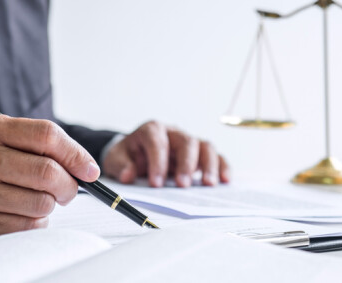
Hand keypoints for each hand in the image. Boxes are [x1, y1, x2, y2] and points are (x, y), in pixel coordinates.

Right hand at [0, 115, 99, 238]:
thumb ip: (33, 141)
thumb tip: (83, 165)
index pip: (47, 135)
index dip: (77, 154)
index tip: (90, 169)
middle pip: (49, 173)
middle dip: (70, 186)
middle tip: (68, 189)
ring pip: (41, 203)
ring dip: (51, 205)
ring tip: (39, 199)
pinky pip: (27, 225)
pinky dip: (36, 221)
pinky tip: (22, 211)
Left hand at [102, 121, 229, 187]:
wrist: (135, 155)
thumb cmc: (127, 156)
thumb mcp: (116, 159)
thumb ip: (120, 165)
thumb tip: (128, 175)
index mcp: (151, 130)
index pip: (157, 141)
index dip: (158, 161)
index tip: (156, 184)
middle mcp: (174, 133)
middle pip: (187, 141)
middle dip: (186, 164)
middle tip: (182, 185)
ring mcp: (189, 142)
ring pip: (205, 146)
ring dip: (209, 165)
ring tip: (208, 184)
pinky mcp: (200, 154)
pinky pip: (216, 156)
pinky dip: (223, 167)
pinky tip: (225, 181)